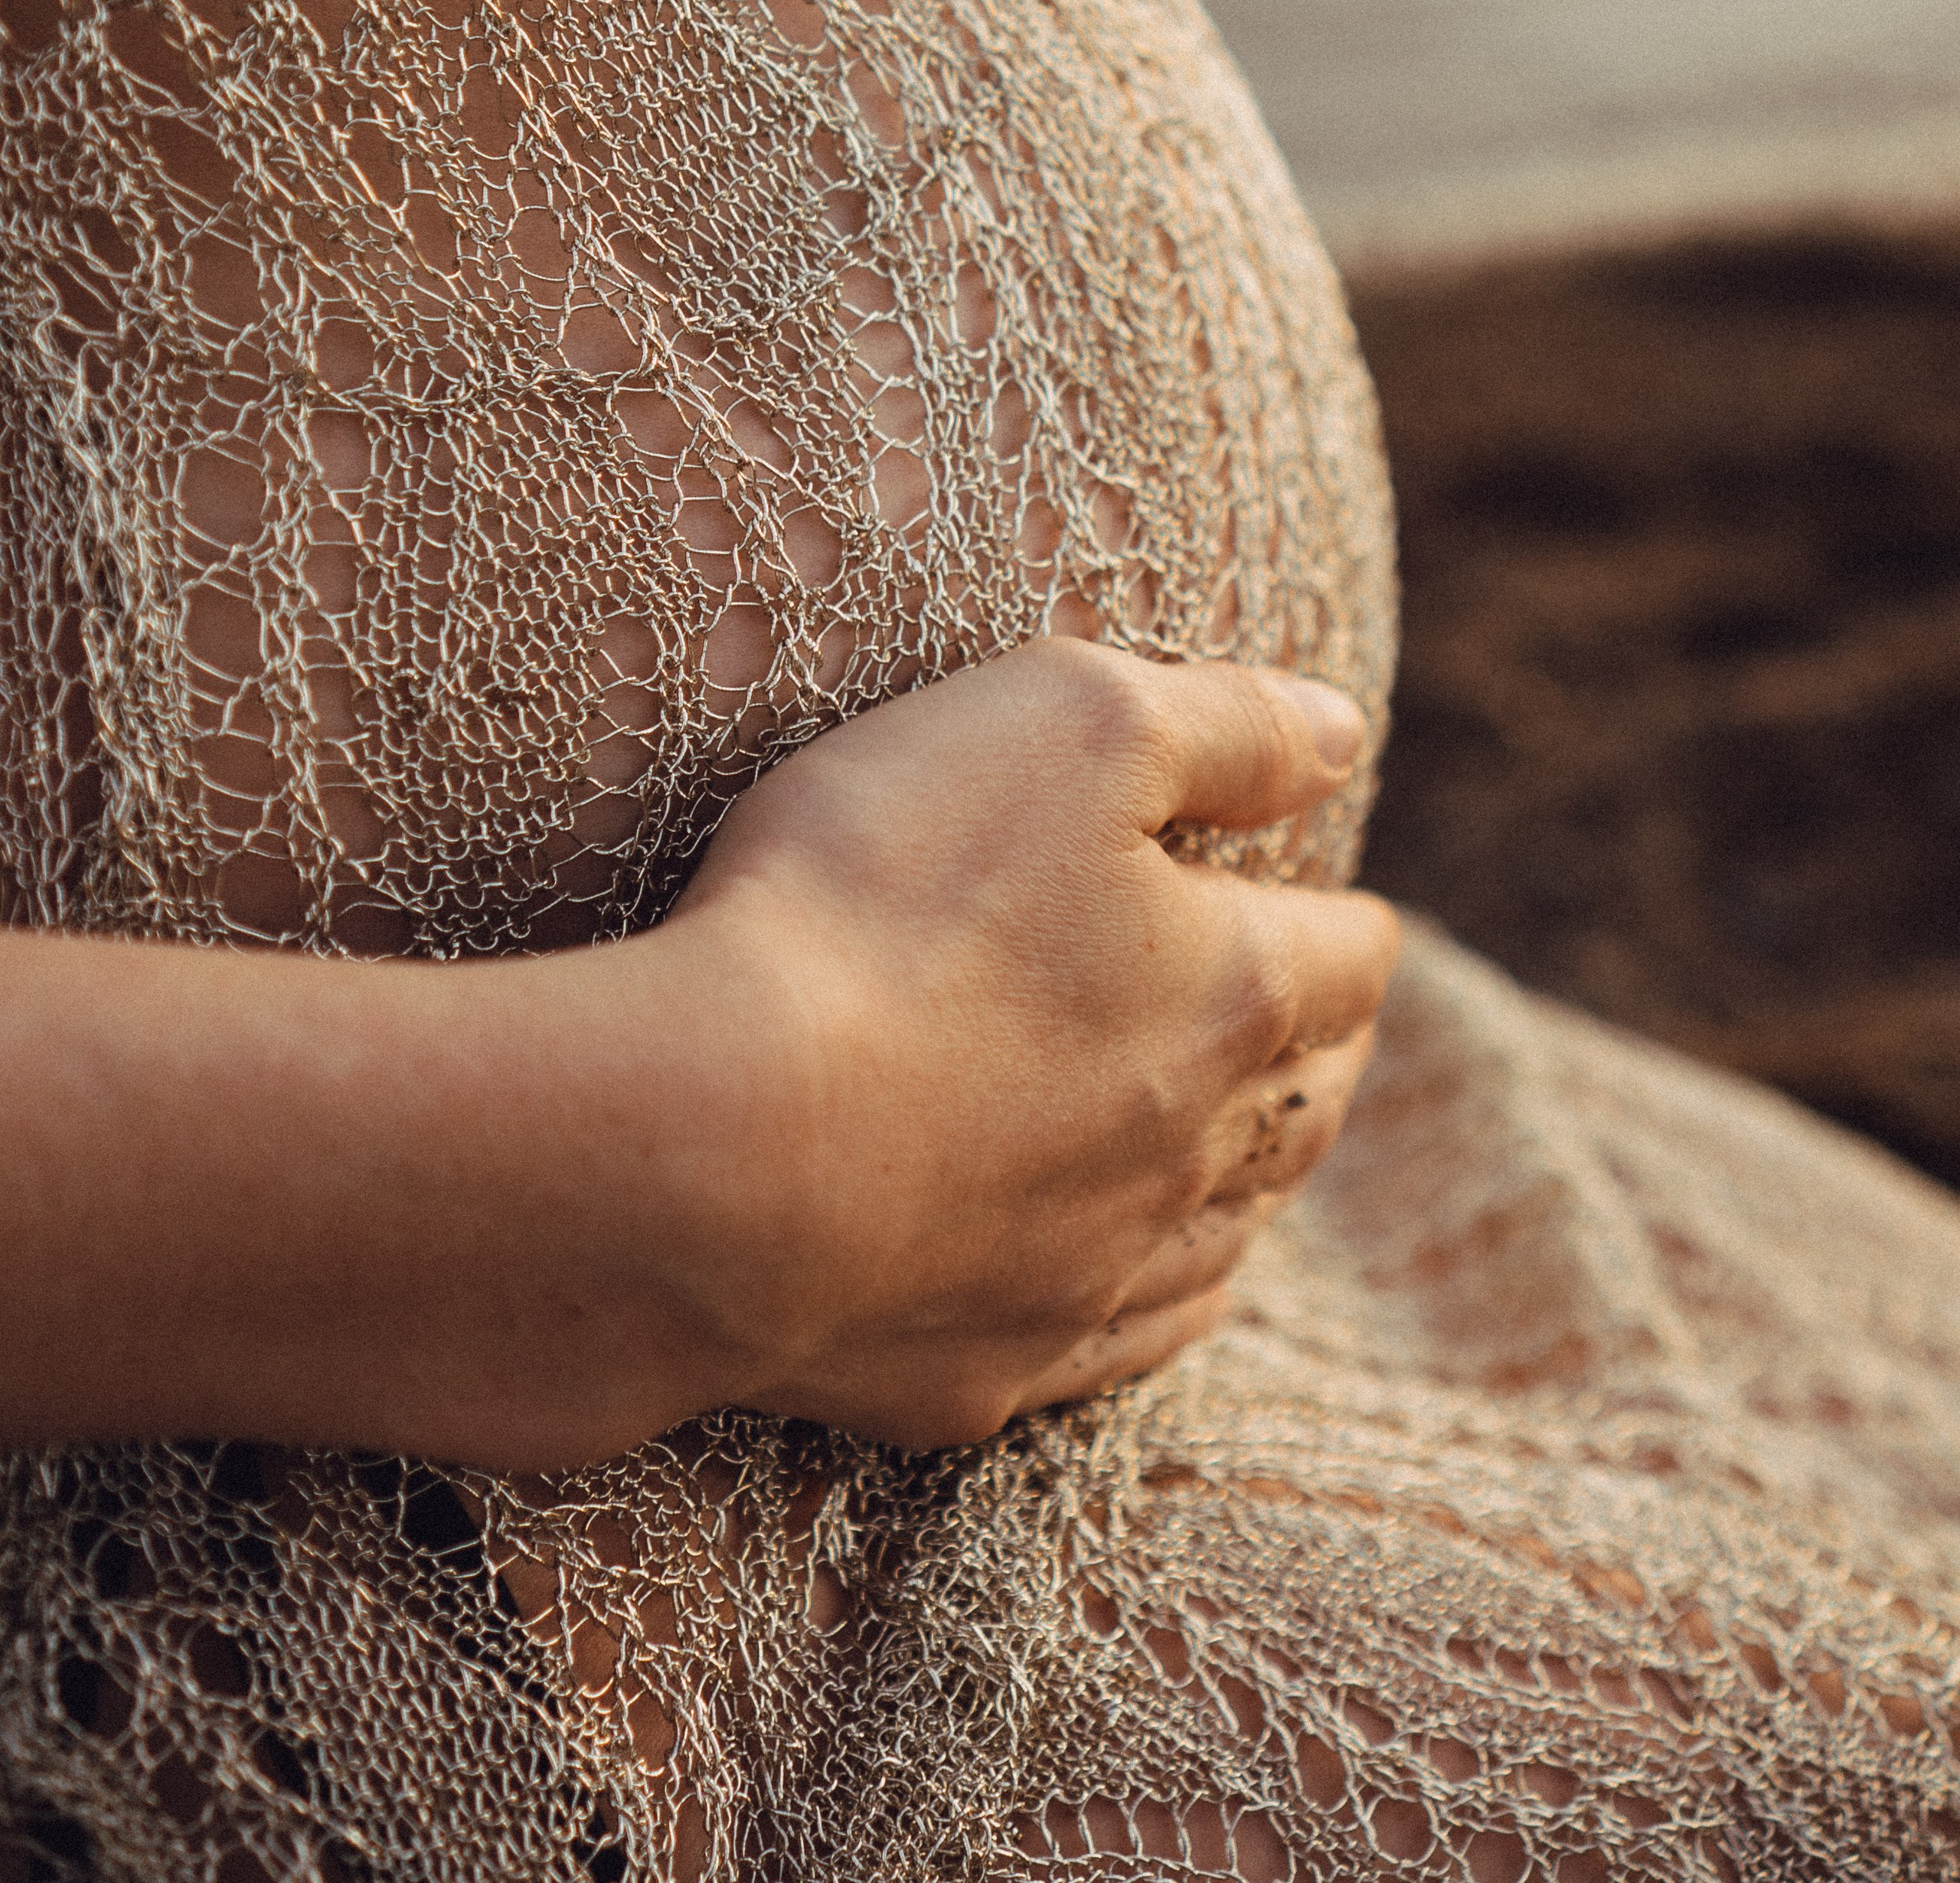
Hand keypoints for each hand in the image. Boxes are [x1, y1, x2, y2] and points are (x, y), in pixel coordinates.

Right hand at [635, 640, 1397, 1452]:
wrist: (708, 1152)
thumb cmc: (880, 900)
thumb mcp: (1067, 722)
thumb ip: (1228, 723)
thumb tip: (1345, 731)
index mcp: (1232, 991)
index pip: (1349, 954)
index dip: (1344, 914)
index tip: (1330, 899)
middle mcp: (1189, 1148)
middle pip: (1307, 1102)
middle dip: (1321, 1051)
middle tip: (1319, 1022)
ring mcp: (1089, 1273)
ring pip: (1226, 1231)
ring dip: (1254, 1179)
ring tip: (1257, 1146)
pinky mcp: (981, 1371)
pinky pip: (1118, 1343)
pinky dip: (1153, 1299)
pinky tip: (1139, 1283)